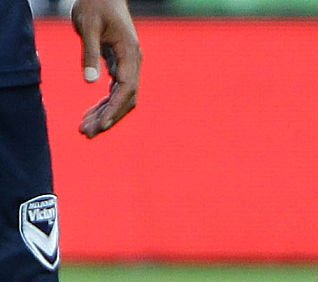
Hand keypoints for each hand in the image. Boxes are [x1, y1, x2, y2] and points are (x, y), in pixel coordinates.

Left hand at [71, 0, 140, 137]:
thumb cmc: (94, 4)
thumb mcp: (87, 25)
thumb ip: (89, 53)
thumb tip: (91, 82)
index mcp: (130, 54)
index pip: (126, 89)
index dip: (114, 110)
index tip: (100, 125)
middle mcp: (133, 64)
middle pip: (125, 100)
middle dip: (107, 118)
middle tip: (86, 133)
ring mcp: (128, 66)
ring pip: (121, 99)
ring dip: (105, 115)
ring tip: (84, 129)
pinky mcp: (120, 66)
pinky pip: (115, 91)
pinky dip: (104, 104)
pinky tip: (91, 114)